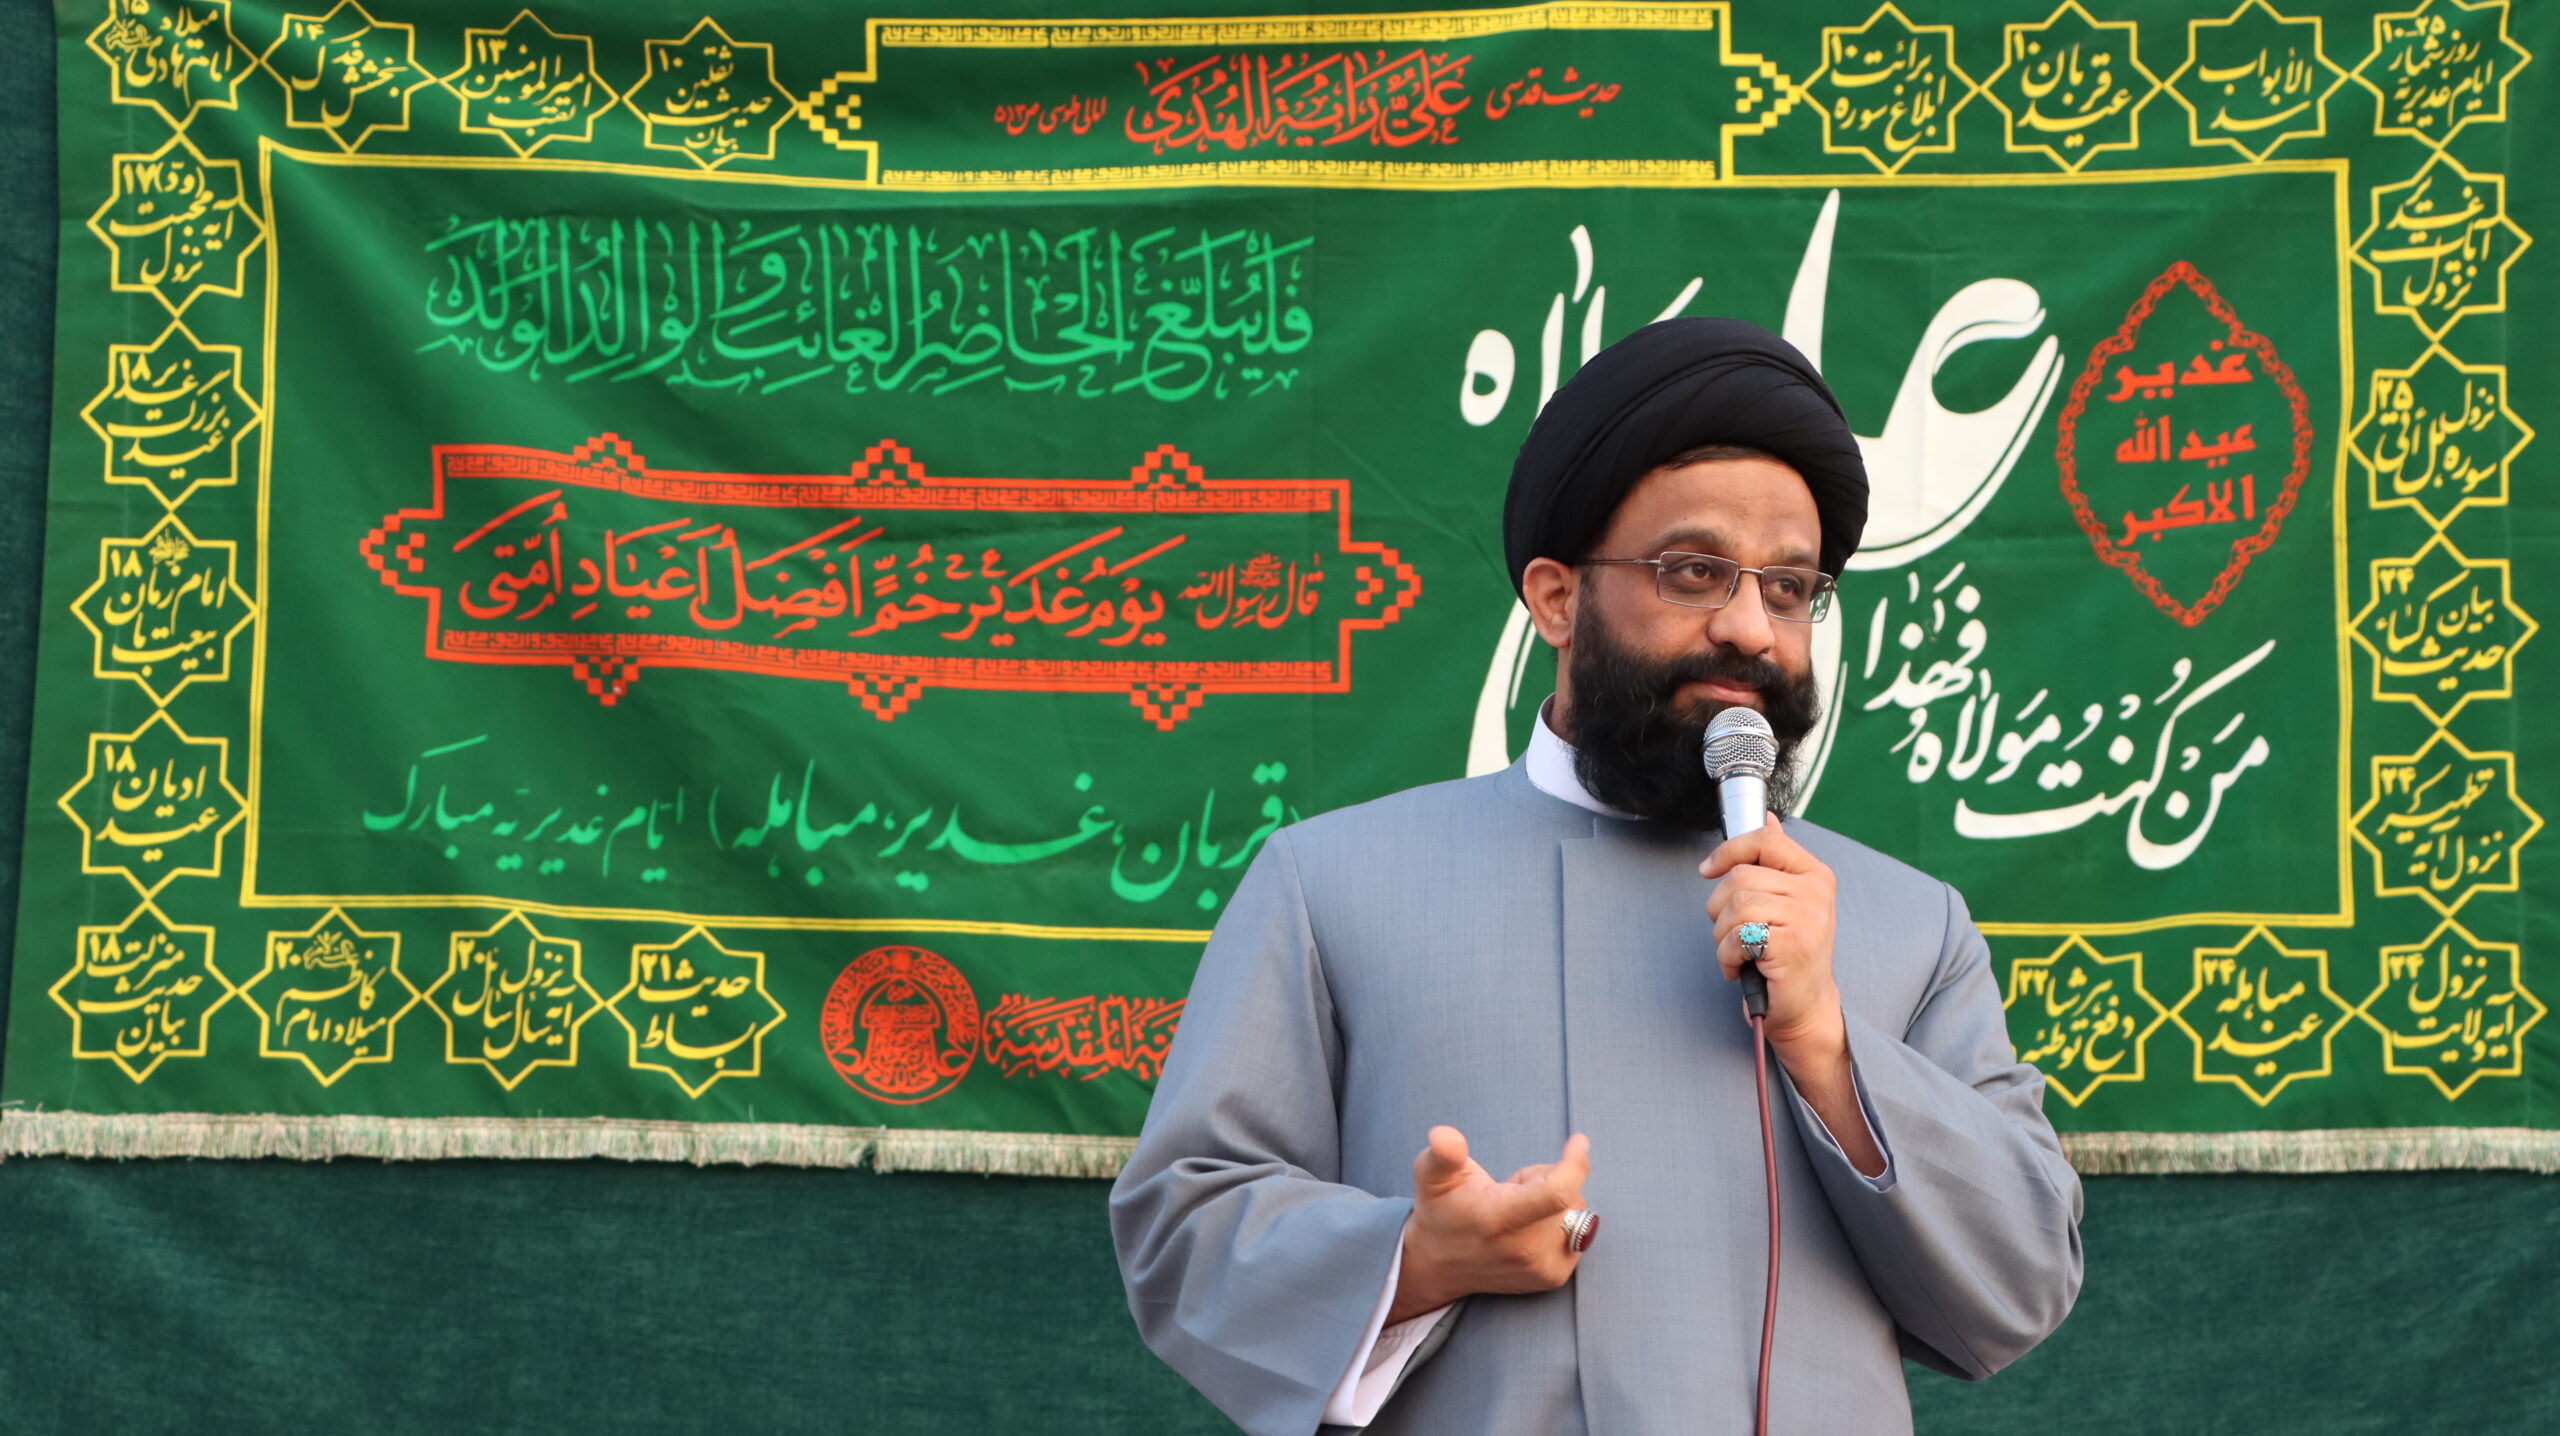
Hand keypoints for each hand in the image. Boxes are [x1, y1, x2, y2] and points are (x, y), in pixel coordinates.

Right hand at [1387, 1126, 1589, 1323]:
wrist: (1438, 1265)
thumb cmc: (1440, 1210)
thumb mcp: (1431, 1175)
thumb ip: (1443, 1153)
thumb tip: (1442, 1135)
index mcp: (1499, 1218)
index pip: (1557, 1192)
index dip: (1575, 1164)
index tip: (1578, 1141)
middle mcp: (1524, 1249)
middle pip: (1568, 1196)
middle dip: (1548, 1179)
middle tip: (1511, 1190)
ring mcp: (1540, 1267)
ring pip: (1576, 1213)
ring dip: (1555, 1203)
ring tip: (1518, 1212)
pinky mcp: (1552, 1276)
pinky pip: (1580, 1234)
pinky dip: (1561, 1223)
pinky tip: (1530, 1230)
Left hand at [1701, 815, 1843, 1055]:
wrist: (1805, 1006)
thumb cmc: (1788, 952)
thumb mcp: (1786, 900)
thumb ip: (1775, 859)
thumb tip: (1766, 816)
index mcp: (1814, 874)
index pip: (1764, 840)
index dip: (1727, 851)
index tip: (1707, 870)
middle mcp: (1816, 893)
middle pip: (1740, 876)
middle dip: (1719, 908)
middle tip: (1730, 934)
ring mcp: (1808, 919)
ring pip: (1735, 906)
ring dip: (1722, 936)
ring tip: (1736, 952)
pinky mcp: (1793, 947)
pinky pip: (1738, 936)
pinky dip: (1727, 956)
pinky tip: (1739, 968)